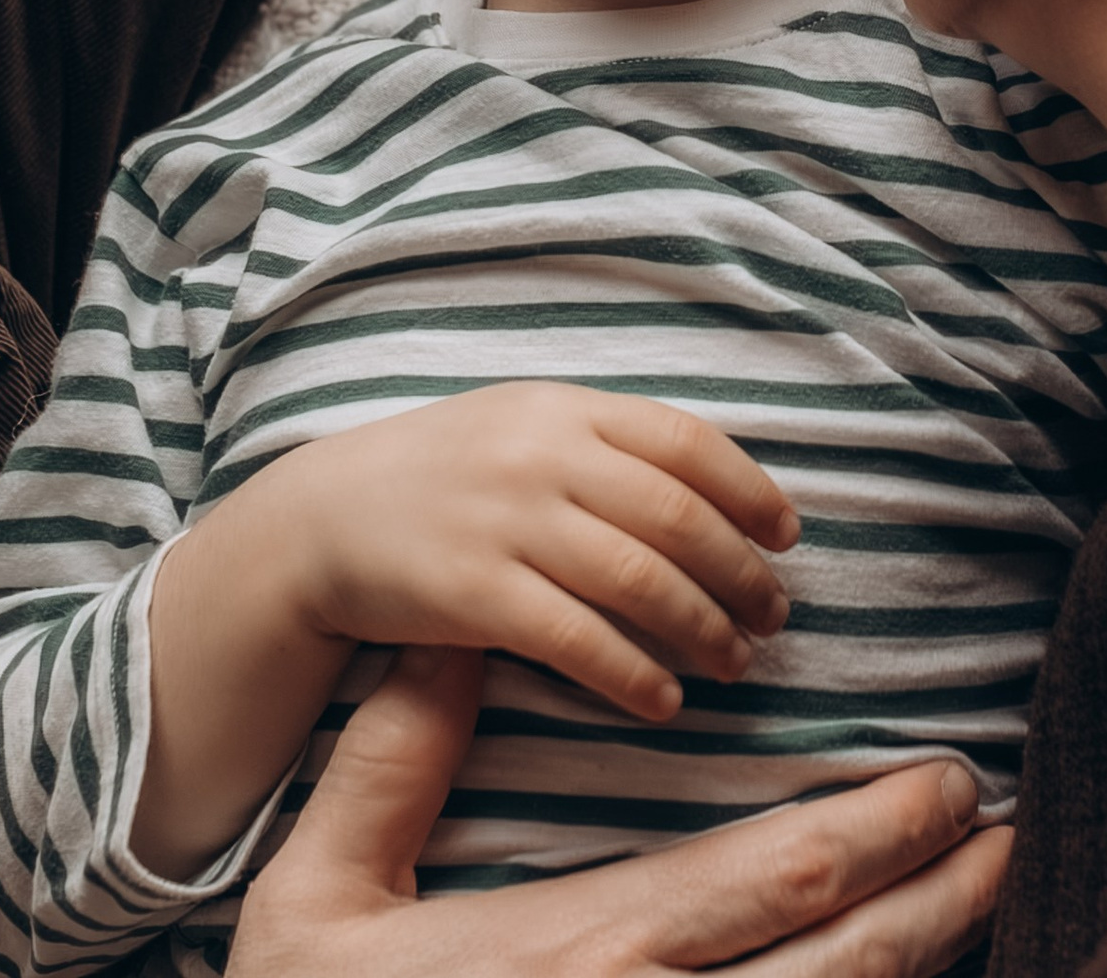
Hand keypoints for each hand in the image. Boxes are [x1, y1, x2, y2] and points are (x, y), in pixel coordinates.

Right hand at [227, 644, 1009, 977]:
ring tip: (991, 890)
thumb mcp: (316, 900)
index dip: (877, 831)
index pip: (773, 882)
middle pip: (844, 962)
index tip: (947, 778)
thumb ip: (389, 765)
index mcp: (583, 958)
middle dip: (939, 891)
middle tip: (1004, 824)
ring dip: (929, 959)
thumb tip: (450, 637)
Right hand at [278, 383, 797, 713]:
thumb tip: (714, 490)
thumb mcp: (520, 425)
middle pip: (676, 516)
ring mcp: (506, 521)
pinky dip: (634, 675)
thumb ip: (604, 443)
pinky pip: (577, 639)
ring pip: (639, 580)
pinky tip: (663, 700)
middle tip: (775, 616)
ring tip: (735, 662)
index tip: (787, 537)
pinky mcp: (473, 592)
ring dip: (703, 628)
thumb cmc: (442, 476)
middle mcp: (541, 454)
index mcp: (562, 406)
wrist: (319, 519)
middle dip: (741, 573)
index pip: (686, 441)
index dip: (749, 490)